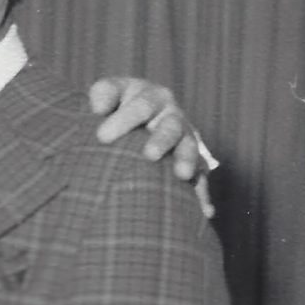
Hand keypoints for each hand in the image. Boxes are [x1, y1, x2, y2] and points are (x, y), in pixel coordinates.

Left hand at [86, 76, 213, 214]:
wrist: (138, 121)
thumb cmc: (116, 108)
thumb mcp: (110, 94)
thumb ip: (103, 94)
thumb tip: (99, 107)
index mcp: (150, 98)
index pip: (141, 106)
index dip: (124, 119)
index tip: (102, 137)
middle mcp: (171, 116)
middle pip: (171, 127)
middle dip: (162, 140)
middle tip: (150, 155)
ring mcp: (184, 139)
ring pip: (189, 148)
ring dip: (187, 160)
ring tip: (182, 175)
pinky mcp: (192, 162)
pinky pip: (200, 178)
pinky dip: (202, 193)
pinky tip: (205, 210)